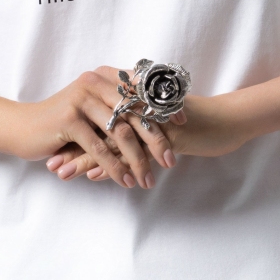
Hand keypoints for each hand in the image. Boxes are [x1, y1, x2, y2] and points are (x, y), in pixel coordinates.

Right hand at [24, 66, 177, 189]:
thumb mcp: (92, 107)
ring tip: (148, 179)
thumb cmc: (61, 120)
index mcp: (104, 76)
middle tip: (170, 160)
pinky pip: (99, 148)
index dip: (164, 103)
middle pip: (135, 112)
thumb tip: (155, 119)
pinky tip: (126, 181)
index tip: (183, 122)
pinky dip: (115, 168)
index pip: (142, 88)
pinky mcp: (69, 119)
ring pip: (120, 133)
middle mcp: (95, 82)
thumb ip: (117, 106)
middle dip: (156, 139)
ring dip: (138, 160)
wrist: (23, 126)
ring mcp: (82, 100)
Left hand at [46, 77, 250, 184]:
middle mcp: (140, 109)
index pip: (98, 118)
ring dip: (83, 157)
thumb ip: (142, 126)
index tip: (53, 145)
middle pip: (97, 128)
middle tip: (47, 160)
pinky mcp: (166, 134)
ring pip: (109, 140)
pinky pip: (135, 150)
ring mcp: (152, 121)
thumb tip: (118, 140)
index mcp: (138, 104)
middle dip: (71, 146)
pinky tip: (95, 175)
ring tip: (60, 172)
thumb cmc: (202, 123)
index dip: (76, 132)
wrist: (232, 120)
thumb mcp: (167, 123)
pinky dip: (114, 162)